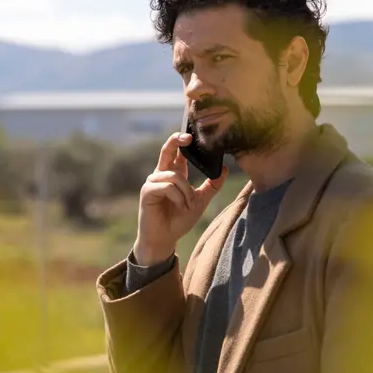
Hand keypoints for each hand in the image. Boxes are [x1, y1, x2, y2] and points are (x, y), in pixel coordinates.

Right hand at [133, 132, 227, 265]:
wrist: (165, 239)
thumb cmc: (179, 220)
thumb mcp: (200, 201)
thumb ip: (212, 186)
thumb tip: (224, 168)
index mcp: (174, 174)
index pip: (178, 151)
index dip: (183, 140)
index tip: (193, 133)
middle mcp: (162, 174)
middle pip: (167, 149)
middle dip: (176, 140)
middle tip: (189, 137)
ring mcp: (153, 182)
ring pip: (174, 176)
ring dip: (186, 191)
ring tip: (188, 205)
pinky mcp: (147, 192)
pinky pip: (167, 187)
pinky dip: (178, 197)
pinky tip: (180, 206)